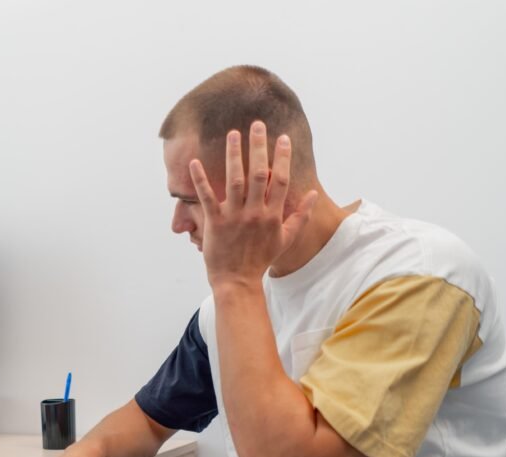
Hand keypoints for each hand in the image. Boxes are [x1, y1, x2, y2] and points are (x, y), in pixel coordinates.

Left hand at [189, 121, 317, 287]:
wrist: (238, 281)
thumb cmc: (261, 260)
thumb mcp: (285, 239)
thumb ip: (299, 216)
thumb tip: (311, 194)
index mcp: (273, 215)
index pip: (281, 180)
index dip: (283, 157)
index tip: (283, 138)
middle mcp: (255, 213)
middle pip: (260, 174)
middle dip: (259, 147)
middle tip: (257, 125)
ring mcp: (234, 217)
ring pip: (236, 180)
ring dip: (235, 155)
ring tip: (233, 134)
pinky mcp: (215, 223)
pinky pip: (207, 197)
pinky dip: (200, 179)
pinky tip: (194, 162)